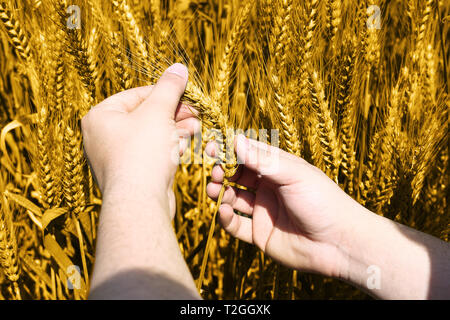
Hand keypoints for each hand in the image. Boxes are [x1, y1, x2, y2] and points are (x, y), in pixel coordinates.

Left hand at [82, 63, 198, 217]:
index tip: (187, 94)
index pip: (137, 95)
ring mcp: (116, 159)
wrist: (139, 203)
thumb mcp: (159, 112)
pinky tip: (184, 146)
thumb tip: (178, 68)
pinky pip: (151, 155)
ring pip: (151, 137)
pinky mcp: (132, 176)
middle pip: (145, 116)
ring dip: (176, 130)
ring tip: (196, 126)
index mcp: (100, 117)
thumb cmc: (143, 153)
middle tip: (196, 112)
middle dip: (174, 114)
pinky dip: (168, 149)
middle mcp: (103, 137)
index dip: (165, 93)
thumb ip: (169, 88)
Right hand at [206, 135, 364, 277]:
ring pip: (233, 198)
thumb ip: (263, 160)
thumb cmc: (323, 201)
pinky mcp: (260, 234)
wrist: (339, 243)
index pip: (248, 155)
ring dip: (220, 192)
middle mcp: (269, 188)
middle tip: (214, 171)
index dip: (229, 150)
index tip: (212, 147)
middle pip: (237, 176)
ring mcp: (263, 211)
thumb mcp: (293, 174)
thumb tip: (235, 140)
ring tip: (214, 189)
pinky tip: (224, 211)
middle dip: (222, 171)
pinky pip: (236, 225)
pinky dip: (226, 218)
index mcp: (278, 169)